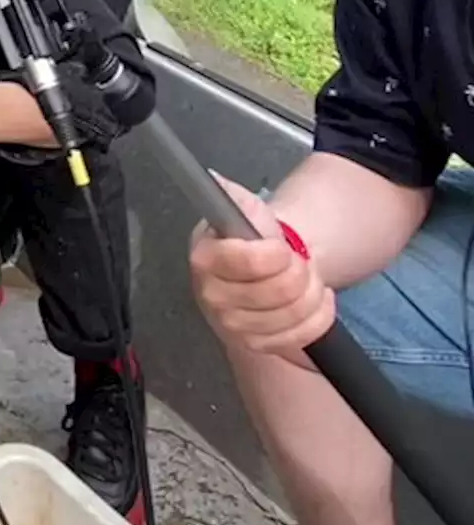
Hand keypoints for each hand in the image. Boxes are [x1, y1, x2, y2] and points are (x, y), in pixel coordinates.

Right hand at [190, 178, 334, 362]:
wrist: (265, 263)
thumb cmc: (253, 236)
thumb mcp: (242, 206)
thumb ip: (228, 193)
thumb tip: (213, 179)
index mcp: (205, 259)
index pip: (246, 262)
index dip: (275, 254)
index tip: (283, 246)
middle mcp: (212, 296)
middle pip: (277, 291)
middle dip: (300, 270)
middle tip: (298, 259)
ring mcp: (233, 325)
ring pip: (293, 314)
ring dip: (312, 290)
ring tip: (306, 276)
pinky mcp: (257, 345)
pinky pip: (302, 335)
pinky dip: (320, 314)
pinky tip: (315, 298)